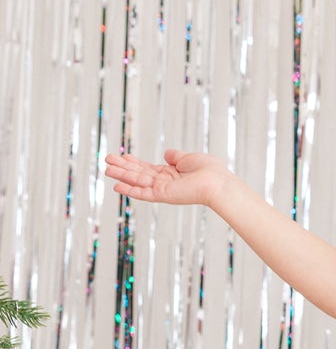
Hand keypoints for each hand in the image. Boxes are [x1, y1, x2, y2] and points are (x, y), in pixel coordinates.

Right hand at [106, 149, 227, 208]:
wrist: (217, 182)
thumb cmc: (209, 171)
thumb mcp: (189, 158)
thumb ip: (176, 157)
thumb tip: (166, 153)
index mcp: (170, 173)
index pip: (147, 168)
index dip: (134, 162)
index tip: (122, 156)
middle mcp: (164, 182)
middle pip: (138, 173)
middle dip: (123, 167)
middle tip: (107, 159)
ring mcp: (162, 189)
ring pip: (137, 181)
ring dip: (121, 175)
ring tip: (107, 169)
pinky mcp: (162, 195)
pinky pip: (142, 193)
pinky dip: (129, 190)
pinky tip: (117, 186)